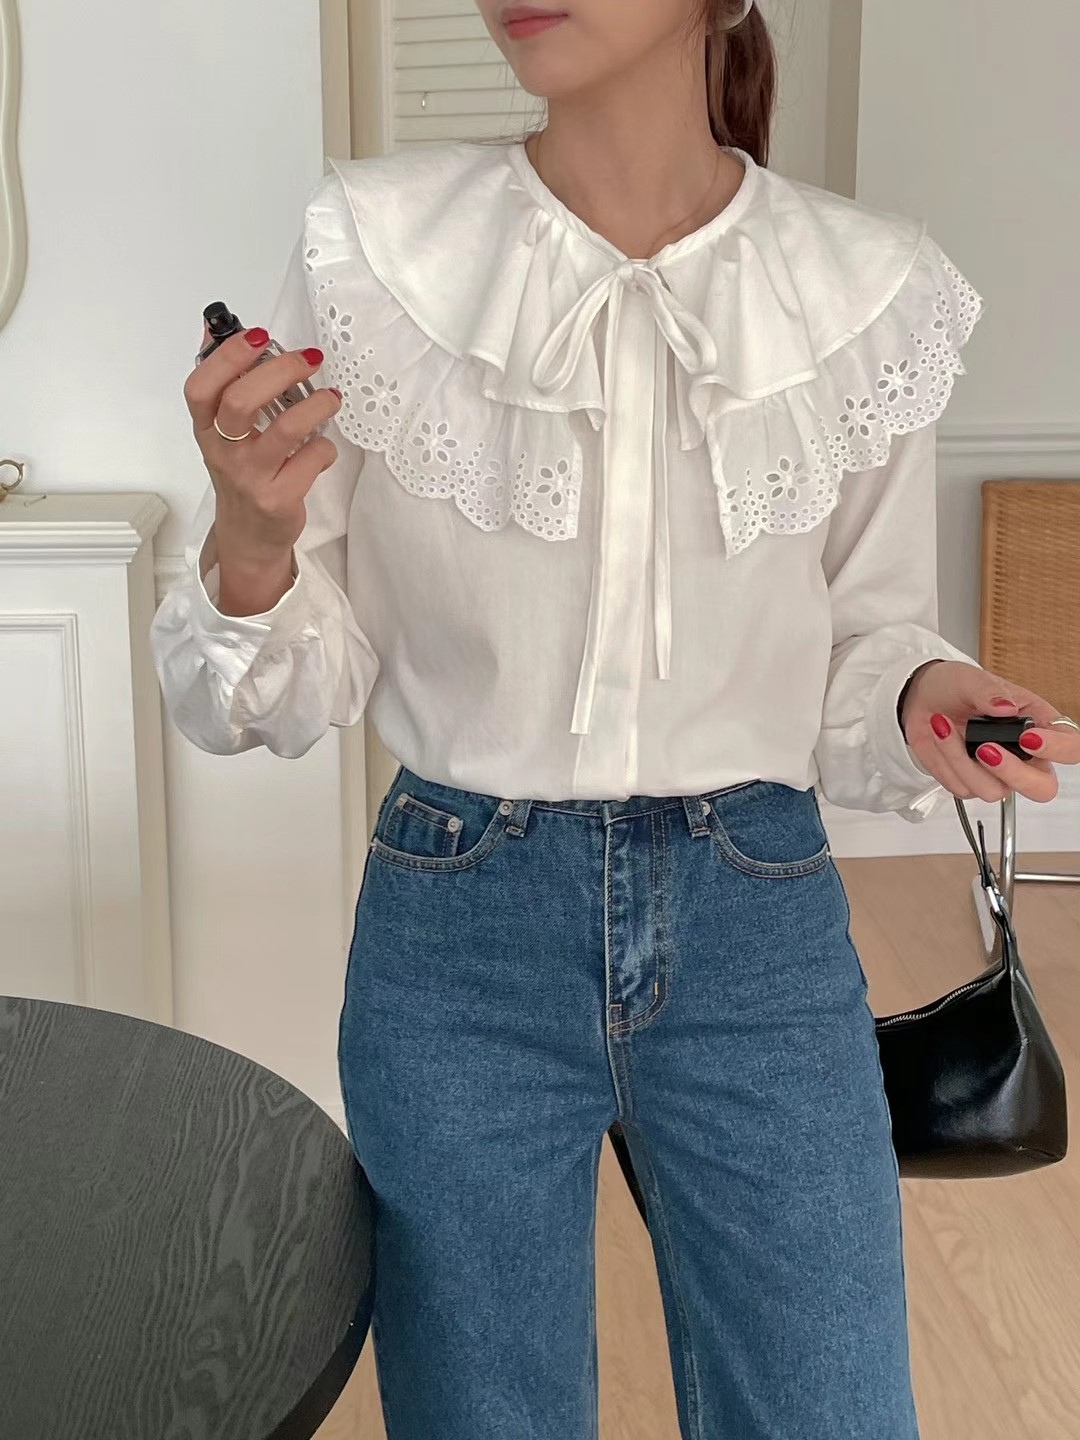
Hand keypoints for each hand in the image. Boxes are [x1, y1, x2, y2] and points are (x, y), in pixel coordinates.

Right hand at [183, 323, 342, 611]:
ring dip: (314, 405)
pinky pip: (311, 461)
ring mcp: (251, 477)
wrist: (250, 537)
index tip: (259, 336)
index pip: (201, 387)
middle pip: (241, 400)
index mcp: (206, 429)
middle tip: (309, 358)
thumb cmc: (242, 474)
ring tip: (331, 397)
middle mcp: (223, 452)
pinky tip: (324, 446)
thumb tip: (214, 326)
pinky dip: (326, 448)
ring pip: (284, 431)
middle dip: (280, 370)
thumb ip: (222, 379)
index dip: (229, 356)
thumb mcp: (222, 430)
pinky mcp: (279, 499)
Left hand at [901, 660, 1079, 803]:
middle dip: (1015, 775)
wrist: (921, 699)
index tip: (1029, 738)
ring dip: (962, 760)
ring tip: (945, 727)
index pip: (1070, 748)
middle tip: (985, 749)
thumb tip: (1005, 706)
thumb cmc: (955, 687)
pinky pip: (963, 788)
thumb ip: (989, 691)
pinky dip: (947, 762)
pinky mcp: (969, 782)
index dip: (1058, 749)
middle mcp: (1023, 755)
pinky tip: (942, 738)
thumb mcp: (971, 679)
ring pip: (994, 791)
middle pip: (1042, 788)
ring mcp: (997, 773)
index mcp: (1037, 725)